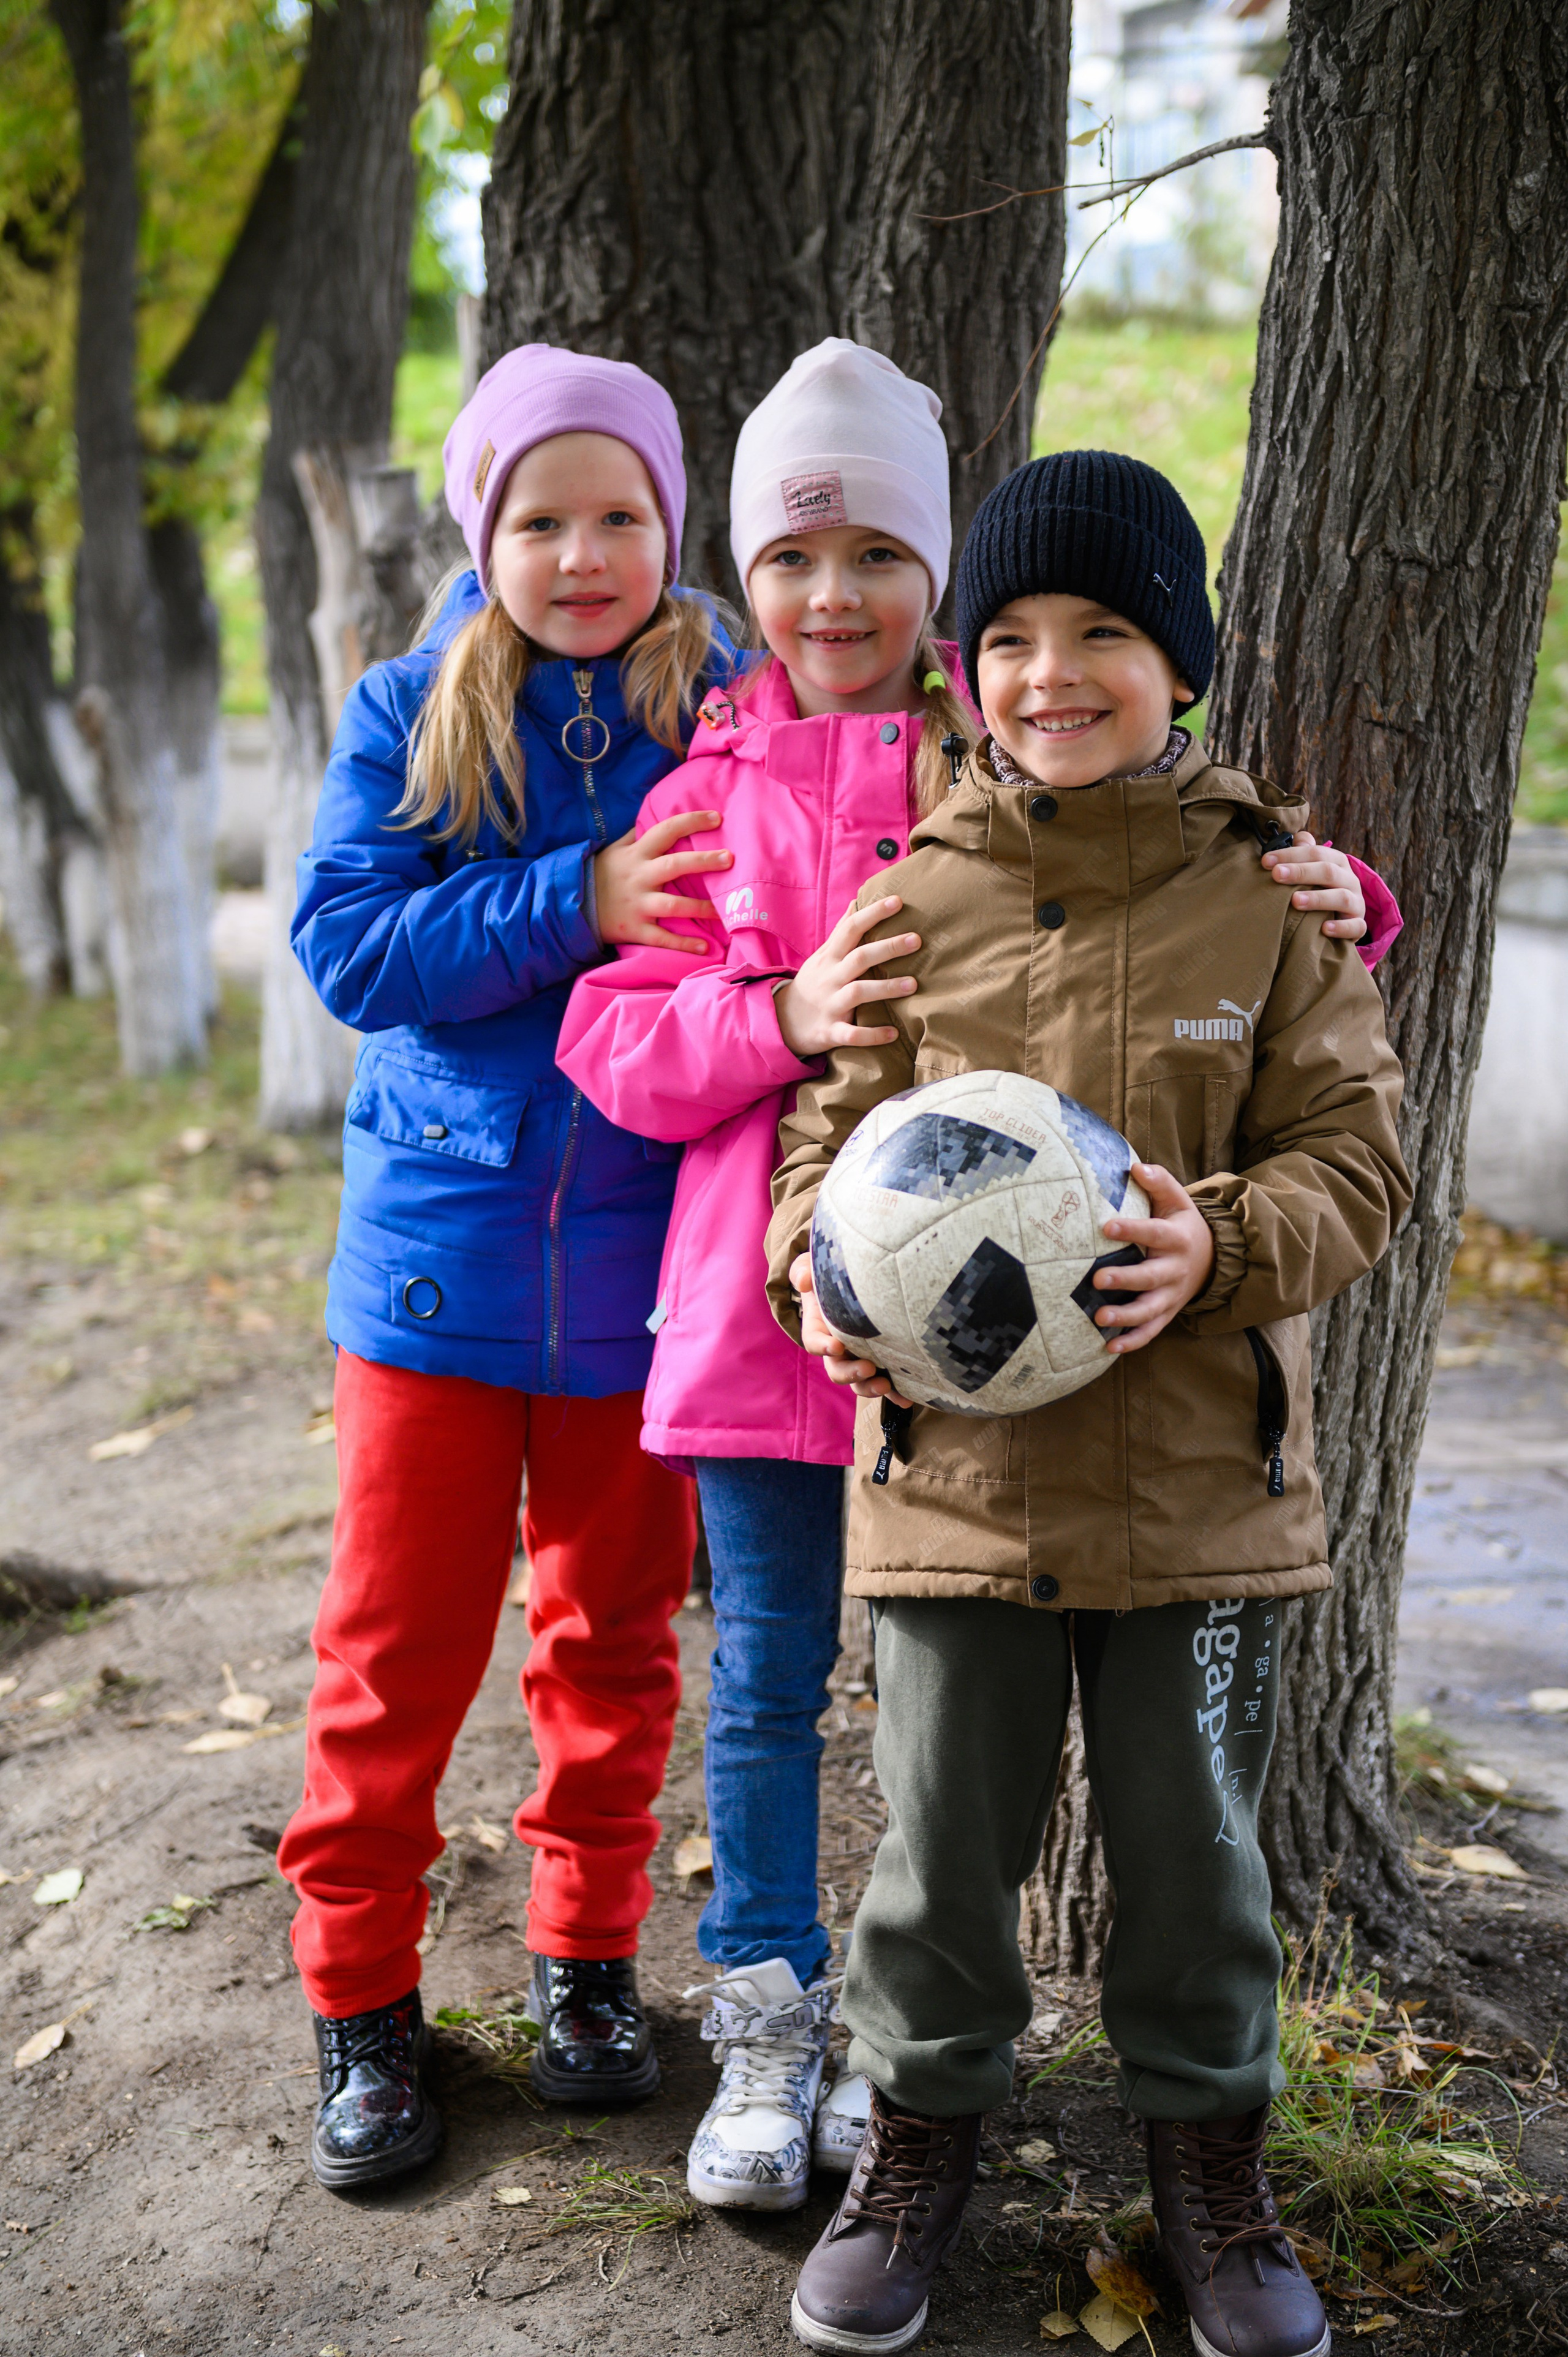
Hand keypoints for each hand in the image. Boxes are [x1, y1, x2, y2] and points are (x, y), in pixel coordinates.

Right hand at [593, 810, 733, 953]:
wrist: (571, 905)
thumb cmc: (600, 874)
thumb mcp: (615, 849)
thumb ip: (638, 834)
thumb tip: (656, 813)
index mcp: (636, 855)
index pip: (666, 831)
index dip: (691, 822)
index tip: (716, 818)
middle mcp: (639, 877)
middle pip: (674, 866)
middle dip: (703, 861)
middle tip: (730, 858)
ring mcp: (638, 905)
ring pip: (673, 905)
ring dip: (701, 908)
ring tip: (726, 909)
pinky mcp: (635, 929)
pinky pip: (662, 938)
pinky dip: (684, 944)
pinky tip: (706, 947)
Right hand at [774, 898, 920, 1057]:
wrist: (781, 1021)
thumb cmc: (813, 983)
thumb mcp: (823, 956)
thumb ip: (841, 932)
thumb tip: (858, 901)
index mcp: (830, 957)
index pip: (851, 929)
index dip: (873, 914)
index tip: (897, 901)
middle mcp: (830, 978)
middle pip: (859, 958)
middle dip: (888, 948)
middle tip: (916, 939)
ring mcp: (830, 1005)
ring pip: (858, 993)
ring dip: (886, 988)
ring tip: (913, 984)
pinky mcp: (829, 1032)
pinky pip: (851, 1034)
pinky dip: (871, 1035)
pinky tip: (894, 1033)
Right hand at [790, 1251, 912, 1404]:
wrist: (854, 1277)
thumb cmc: (831, 1272)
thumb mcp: (814, 1266)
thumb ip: (804, 1270)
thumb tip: (804, 1281)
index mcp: (819, 1328)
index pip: (814, 1341)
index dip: (822, 1347)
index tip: (836, 1345)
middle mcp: (837, 1348)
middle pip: (837, 1369)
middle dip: (851, 1373)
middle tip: (867, 1368)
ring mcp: (859, 1356)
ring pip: (860, 1381)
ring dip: (871, 1387)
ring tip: (887, 1385)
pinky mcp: (881, 1361)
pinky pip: (886, 1380)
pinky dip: (895, 1392)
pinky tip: (907, 1397)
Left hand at [1093, 1162, 1215, 1354]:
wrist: (1212, 1258)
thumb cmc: (1181, 1224)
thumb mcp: (1177, 1200)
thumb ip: (1159, 1182)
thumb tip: (1135, 1167)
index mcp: (1176, 1238)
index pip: (1154, 1233)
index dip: (1132, 1230)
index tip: (1106, 1226)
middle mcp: (1175, 1270)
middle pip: (1151, 1277)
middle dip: (1125, 1279)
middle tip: (1097, 1279)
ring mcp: (1172, 1295)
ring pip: (1150, 1310)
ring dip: (1126, 1317)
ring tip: (1100, 1318)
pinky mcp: (1167, 1314)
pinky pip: (1151, 1331)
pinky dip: (1133, 1342)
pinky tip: (1109, 1348)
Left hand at [1260, 831, 1366, 941]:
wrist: (1343, 918)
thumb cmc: (1321, 890)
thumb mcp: (1313, 869)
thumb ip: (1305, 853)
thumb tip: (1297, 837)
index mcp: (1337, 863)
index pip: (1316, 852)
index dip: (1291, 854)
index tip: (1266, 861)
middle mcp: (1350, 880)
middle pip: (1328, 872)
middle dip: (1301, 872)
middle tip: (1276, 874)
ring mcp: (1356, 903)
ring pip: (1342, 898)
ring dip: (1318, 898)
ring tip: (1295, 901)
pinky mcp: (1358, 925)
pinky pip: (1355, 926)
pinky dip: (1341, 928)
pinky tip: (1324, 929)